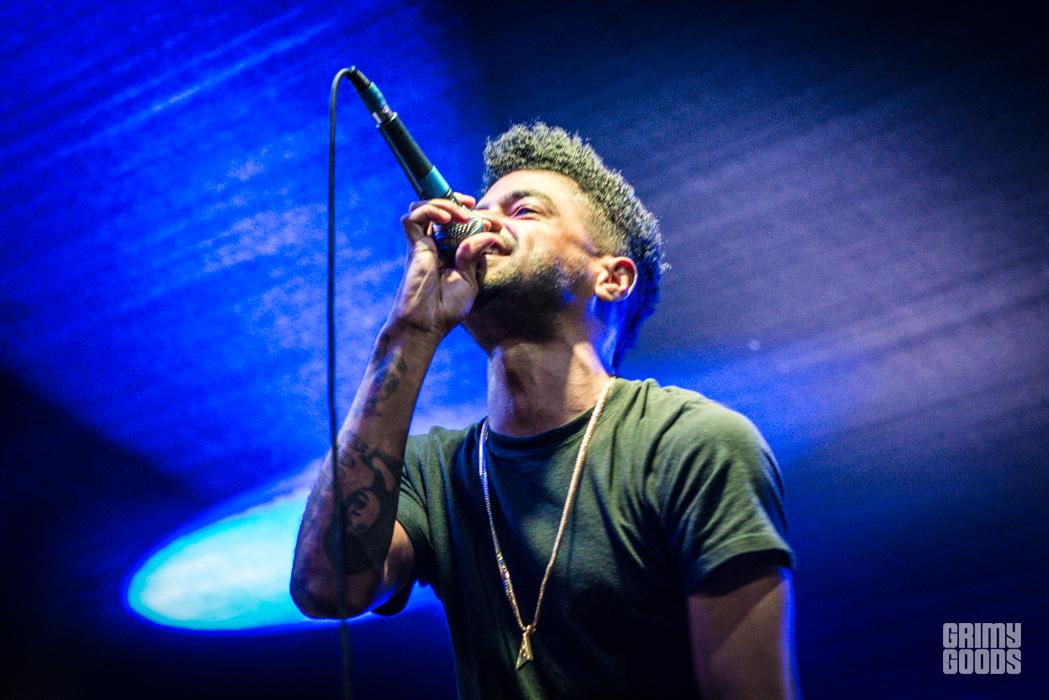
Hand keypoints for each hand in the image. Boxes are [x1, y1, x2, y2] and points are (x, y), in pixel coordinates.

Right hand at [386, 194, 501, 341]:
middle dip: (461, 204)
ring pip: (427, 207)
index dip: (478, 219)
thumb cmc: (447, 308)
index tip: (495, 225)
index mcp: (451, 254)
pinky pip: (413, 216)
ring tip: (462, 214)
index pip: (462, 225)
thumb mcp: (470, 280)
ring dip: (445, 203)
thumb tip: (487, 233)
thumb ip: (475, 255)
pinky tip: (446, 217)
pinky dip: (429, 209)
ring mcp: (423, 245)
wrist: (426, 324)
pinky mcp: (413, 246)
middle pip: (444, 210)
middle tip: (478, 211)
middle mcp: (436, 245)